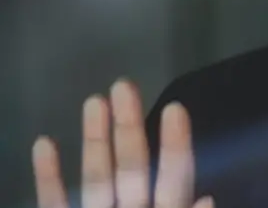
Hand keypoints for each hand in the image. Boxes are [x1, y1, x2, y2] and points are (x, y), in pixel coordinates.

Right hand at [32, 80, 210, 207]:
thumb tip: (207, 198)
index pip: (175, 177)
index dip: (175, 144)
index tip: (175, 107)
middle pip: (133, 166)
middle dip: (129, 125)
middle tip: (125, 85)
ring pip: (97, 178)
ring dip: (95, 139)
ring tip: (95, 101)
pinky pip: (55, 203)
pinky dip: (48, 177)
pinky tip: (45, 143)